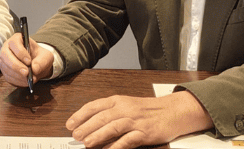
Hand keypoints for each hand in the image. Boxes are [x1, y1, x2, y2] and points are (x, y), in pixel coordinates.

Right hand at [0, 32, 54, 86]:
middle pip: (5, 56)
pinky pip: (8, 77)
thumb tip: (34, 69)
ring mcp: (4, 60)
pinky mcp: (5, 71)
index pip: (14, 43)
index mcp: (17, 40)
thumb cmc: (40, 57)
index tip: (29, 61)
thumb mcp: (46, 57)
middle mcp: (7, 48)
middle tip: (27, 73)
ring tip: (28, 79)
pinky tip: (26, 82)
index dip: (20, 53)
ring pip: (5, 68)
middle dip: (16, 65)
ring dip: (17, 75)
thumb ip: (42, 62)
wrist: (37, 64)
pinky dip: (17, 81)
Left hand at [65, 91, 213, 148]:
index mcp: (118, 100)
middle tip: (75, 136)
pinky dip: (117, 146)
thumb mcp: (126, 105)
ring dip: (98, 136)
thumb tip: (88, 125)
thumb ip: (109, 113)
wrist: (174, 110)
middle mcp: (125, 109)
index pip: (94, 106)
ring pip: (113, 127)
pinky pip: (129, 140)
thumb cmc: (148, 109)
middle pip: (101, 117)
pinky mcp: (145, 132)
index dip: (80, 115)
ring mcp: (135, 121)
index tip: (69, 124)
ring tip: (86, 144)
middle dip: (86, 127)